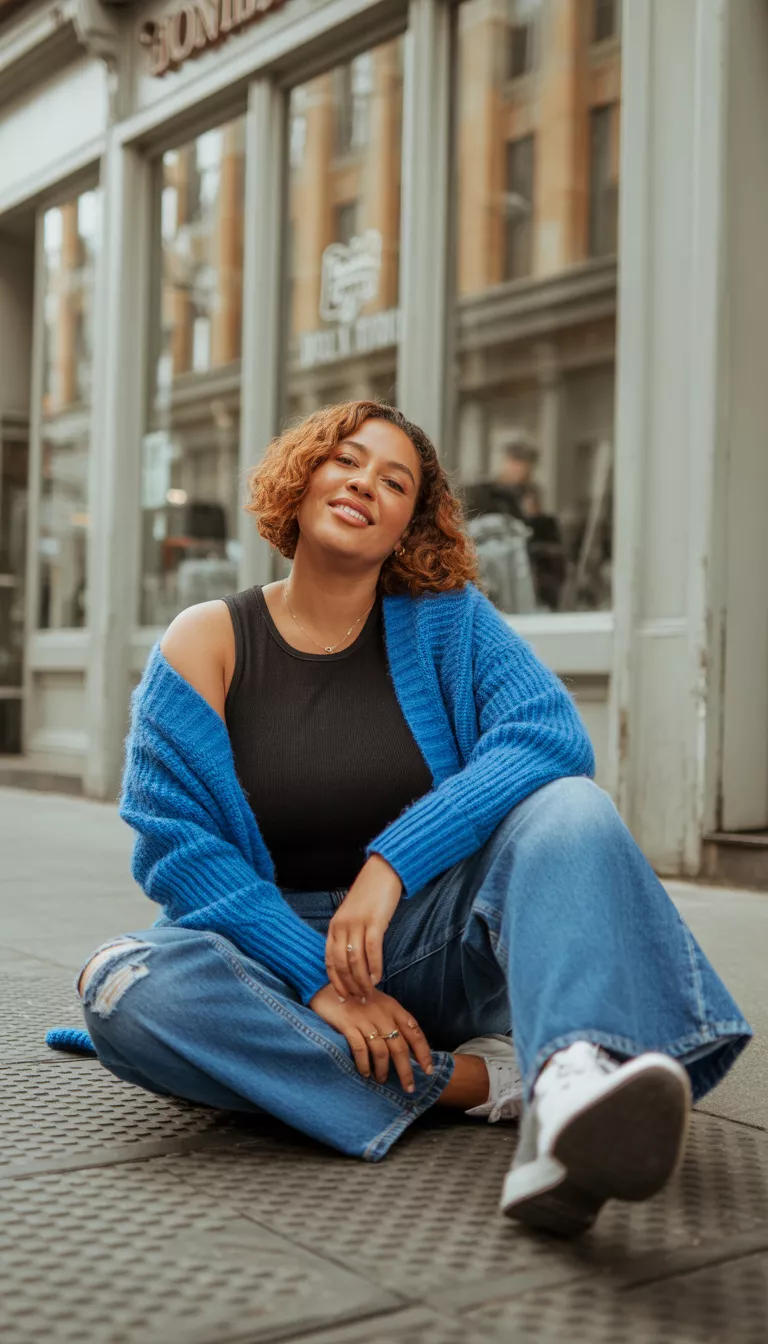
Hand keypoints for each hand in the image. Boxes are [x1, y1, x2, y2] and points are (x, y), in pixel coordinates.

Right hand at [309, 983, 432, 1092]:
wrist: (327, 987)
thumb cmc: (356, 998)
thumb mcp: (380, 1004)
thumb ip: (394, 1020)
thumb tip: (408, 1047)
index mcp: (394, 1008)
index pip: (415, 1032)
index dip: (423, 1053)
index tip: (428, 1070)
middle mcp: (382, 1014)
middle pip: (400, 1047)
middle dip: (406, 1070)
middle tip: (409, 1088)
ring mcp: (365, 1020)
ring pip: (381, 1052)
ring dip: (383, 1070)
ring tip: (382, 1080)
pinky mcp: (348, 1025)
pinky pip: (361, 1050)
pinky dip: (365, 1065)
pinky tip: (366, 1073)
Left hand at [326, 854, 402, 999]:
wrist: (383, 872)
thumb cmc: (370, 896)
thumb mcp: (352, 916)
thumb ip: (349, 935)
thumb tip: (353, 960)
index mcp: (334, 926)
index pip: (329, 960)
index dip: (335, 981)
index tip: (342, 996)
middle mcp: (342, 926)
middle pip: (341, 964)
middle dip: (349, 985)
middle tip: (359, 1000)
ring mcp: (357, 923)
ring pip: (356, 961)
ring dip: (362, 981)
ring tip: (369, 993)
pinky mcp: (374, 921)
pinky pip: (372, 950)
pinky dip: (374, 967)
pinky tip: (378, 978)